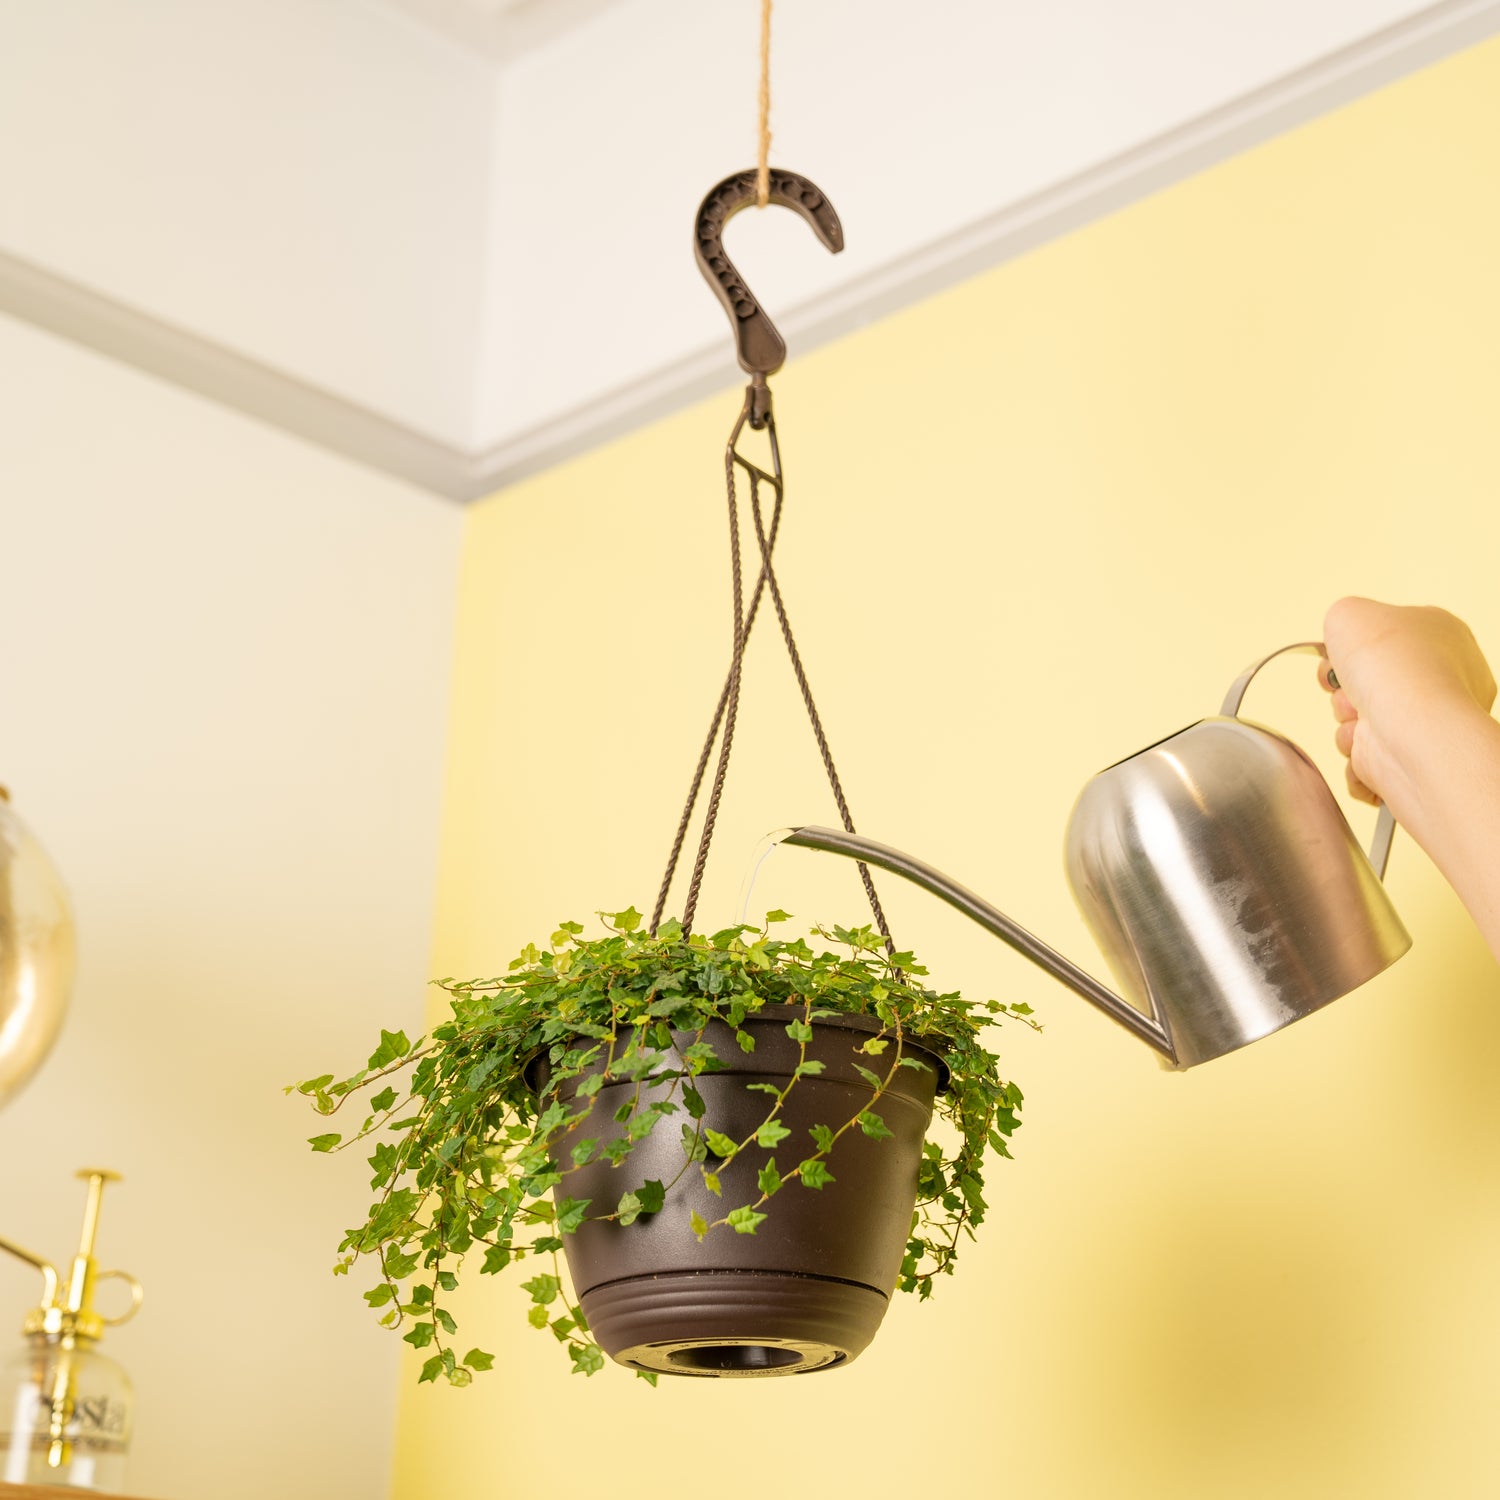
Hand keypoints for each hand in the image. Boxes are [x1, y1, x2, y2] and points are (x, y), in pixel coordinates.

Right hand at [1319, 597, 1495, 811]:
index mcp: (1442, 633)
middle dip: (1345, 689)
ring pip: (1362, 719)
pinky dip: (1356, 752)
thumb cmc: (1390, 661)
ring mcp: (1429, 719)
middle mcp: (1444, 676)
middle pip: (1368, 681)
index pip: (1387, 637)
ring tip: (1359, 719)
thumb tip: (1342, 641)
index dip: (1353, 646)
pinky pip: (1368, 755)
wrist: (1411, 724)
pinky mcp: (1414, 757)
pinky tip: (1364, 743)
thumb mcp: (1349, 612)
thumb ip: (1343, 618)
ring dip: (1346, 720)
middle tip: (1346, 688)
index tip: (1340, 654)